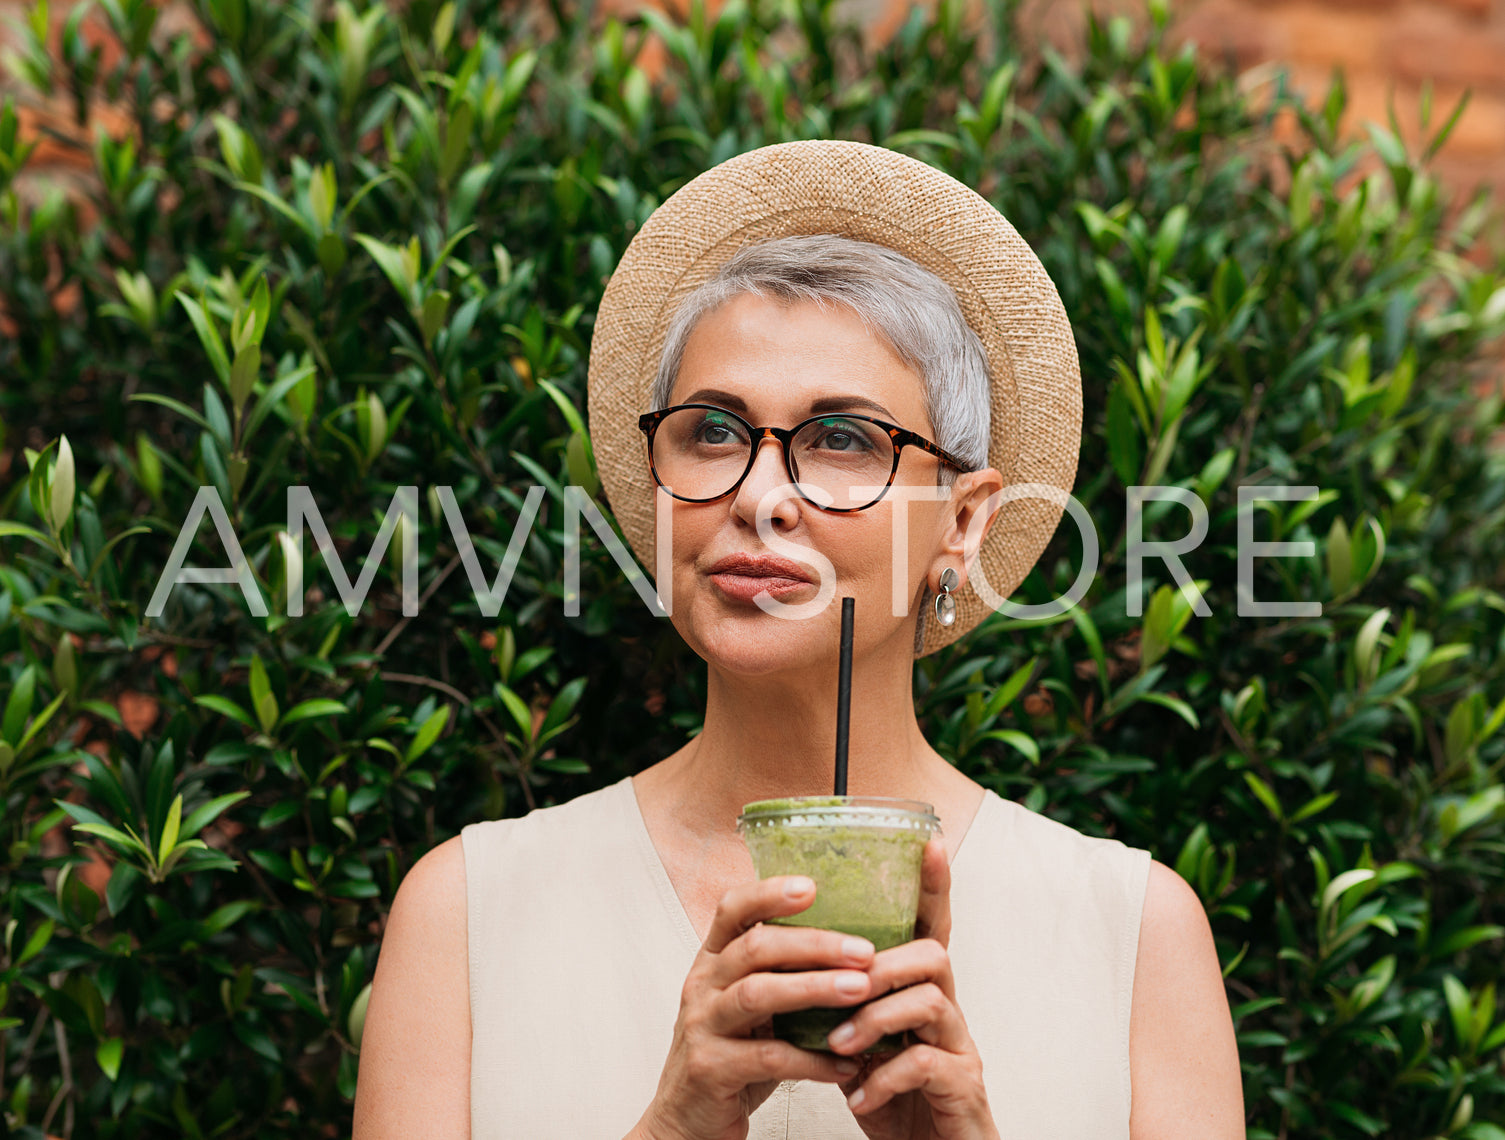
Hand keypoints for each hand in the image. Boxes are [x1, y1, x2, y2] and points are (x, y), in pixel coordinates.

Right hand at [633, 874, 878, 1139]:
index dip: (769, 892)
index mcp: (713, 960)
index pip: (733, 909)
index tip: (812, 886)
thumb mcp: (747, 1004)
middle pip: (756, 947)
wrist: (687, 1119)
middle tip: (864, 951)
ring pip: (758, 994)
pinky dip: (811, 1060)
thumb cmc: (731, 1053)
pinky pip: (767, 1058)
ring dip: (814, 989)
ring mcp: (702, 1026)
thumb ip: (780, 972)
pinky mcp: (710, 1069)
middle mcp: (703, 984)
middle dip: (814, 944)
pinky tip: (845, 1063)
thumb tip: (852, 942)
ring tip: (860, 991)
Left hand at [826, 838, 998, 1139]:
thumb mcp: (864, 1044)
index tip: (929, 841)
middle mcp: (948, 1012)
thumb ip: (846, 1003)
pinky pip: (926, 1064)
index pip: (930, 926)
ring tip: (837, 1045)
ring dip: (874, 1017)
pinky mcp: (962, 1089)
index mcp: (919, 993)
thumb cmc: (894, 1100)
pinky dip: (883, 1076)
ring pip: (931, 1001)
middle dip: (882, 962)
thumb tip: (795, 964)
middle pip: (932, 954)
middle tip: (843, 983)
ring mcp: (960, 1049)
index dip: (933, 885)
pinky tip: (857, 1094)